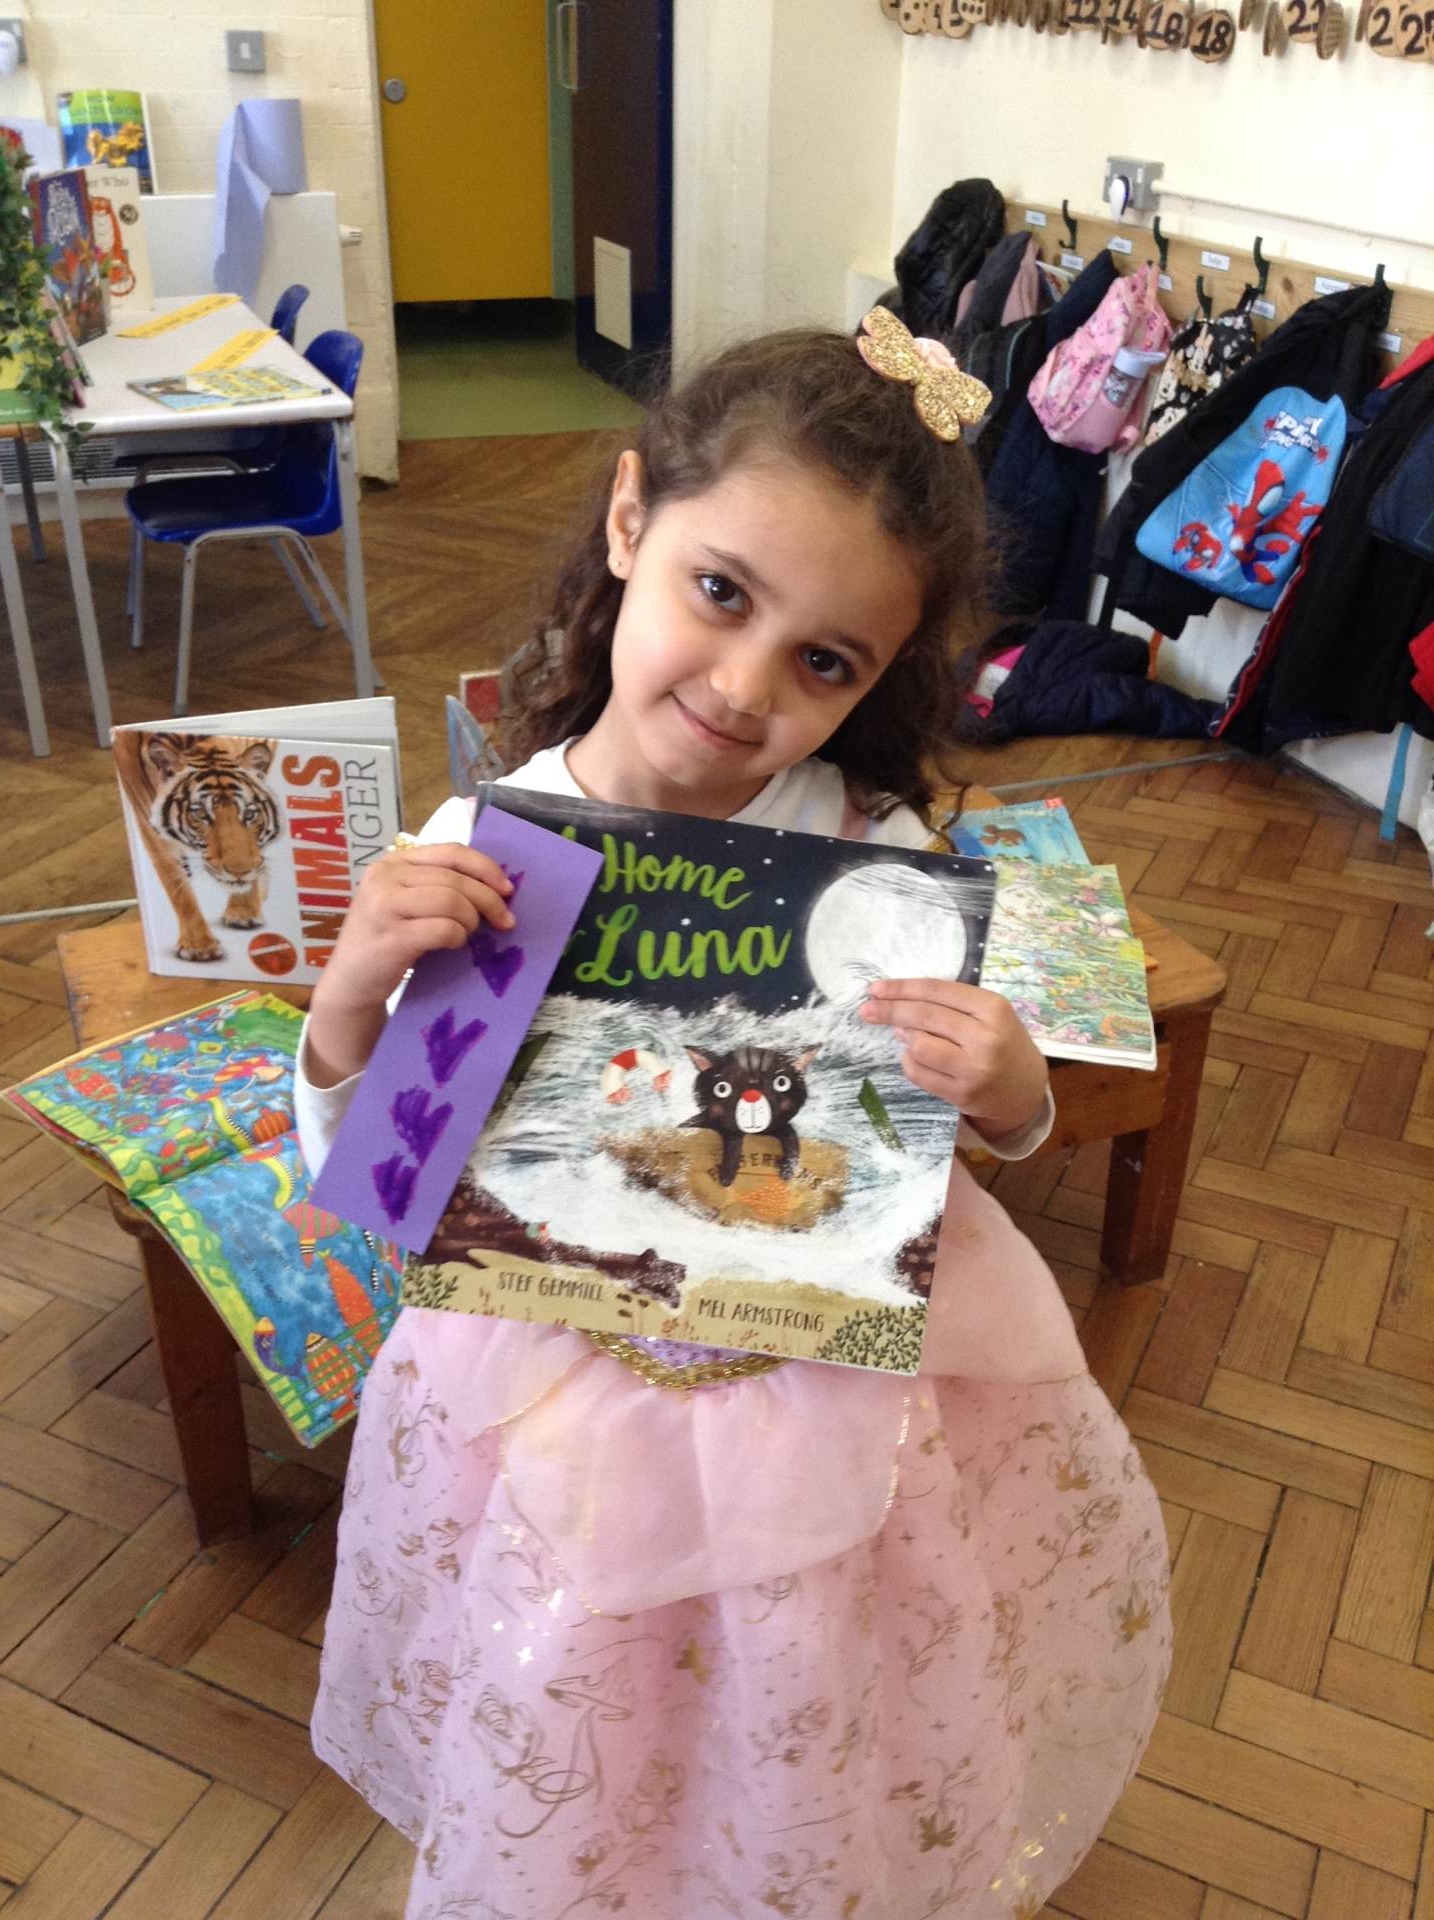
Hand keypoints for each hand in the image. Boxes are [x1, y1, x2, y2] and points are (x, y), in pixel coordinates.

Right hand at [306, 842, 514, 1085]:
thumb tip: (493, 886)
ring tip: (466, 935)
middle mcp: (384, 877)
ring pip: (452, 901)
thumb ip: (436, 886)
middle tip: (504, 922)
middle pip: (455, 878)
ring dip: (470, 921)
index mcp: (392, 862)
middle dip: (488, 900)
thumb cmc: (384, 942)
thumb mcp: (404, 902)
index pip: (450, 852)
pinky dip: (457, 937)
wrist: (349, 983)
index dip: (485, 868)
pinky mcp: (391, 936)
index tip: (507, 889)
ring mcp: (384, 905)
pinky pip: (444, 929)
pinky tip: (451, 945)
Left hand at [860, 978, 1048, 1141]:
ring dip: (904, 1038)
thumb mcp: (989, 1013)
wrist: (1026, 1088)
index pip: (937, 991)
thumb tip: (898, 1006)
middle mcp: (985, 1037)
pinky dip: (908, 1061)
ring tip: (903, 1035)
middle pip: (924, 1016)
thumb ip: (950, 1005)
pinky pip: (920, 1074)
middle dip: (889, 1010)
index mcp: (993, 1008)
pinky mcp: (963, 1094)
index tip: (876, 988)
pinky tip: (912, 1056)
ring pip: (919, 1046)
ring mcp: (974, 1068)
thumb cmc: (1002, 1041)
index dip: (902, 988)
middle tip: (866, 1009)